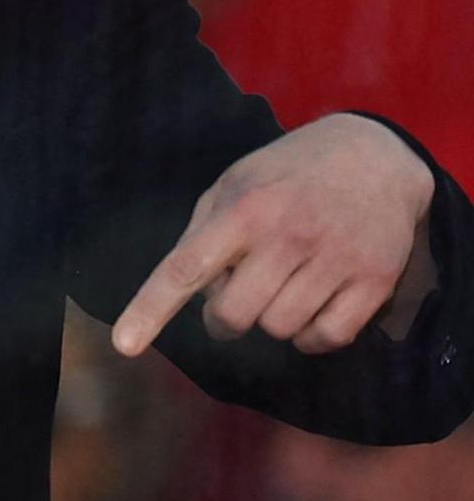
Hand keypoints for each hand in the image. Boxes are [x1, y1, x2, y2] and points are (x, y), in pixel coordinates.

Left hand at [112, 112, 436, 357]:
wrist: (376, 155)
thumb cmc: (286, 176)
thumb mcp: (233, 185)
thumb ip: (201, 235)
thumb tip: (189, 293)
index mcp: (244, 210)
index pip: (186, 268)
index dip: (151, 309)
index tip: (124, 345)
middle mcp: (290, 235)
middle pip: (233, 315)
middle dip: (223, 320)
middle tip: (234, 300)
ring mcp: (336, 258)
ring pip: (279, 330)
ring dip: (270, 321)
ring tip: (282, 287)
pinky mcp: (376, 279)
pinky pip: (327, 338)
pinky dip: (312, 336)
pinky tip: (312, 306)